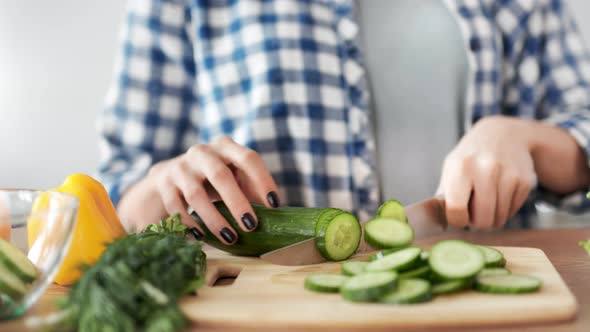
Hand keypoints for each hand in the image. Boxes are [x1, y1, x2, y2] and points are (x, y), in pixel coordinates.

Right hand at [119, 136, 279, 243]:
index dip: (263, 180)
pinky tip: (202, 237)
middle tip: (251, 226)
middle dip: (237, 202)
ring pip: (195, 194)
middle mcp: (202, 152)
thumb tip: (275, 215)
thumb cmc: (214, 179)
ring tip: (230, 238)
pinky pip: (176, 207)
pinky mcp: (164, 184)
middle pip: (220, 175)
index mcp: (225, 146)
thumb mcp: (234, 177)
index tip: (274, 204)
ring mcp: (180, 167)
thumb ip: (252, 189)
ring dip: (214, 219)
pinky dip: (190, 224)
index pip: (248, 158)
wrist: (171, 175)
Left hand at [436, 116, 536, 228]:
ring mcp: (508, 175)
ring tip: (486, 201)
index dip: (456, 219)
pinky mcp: (524, 181)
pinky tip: (499, 194)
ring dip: (491, 217)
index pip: (456, 210)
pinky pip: (512, 211)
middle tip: (473, 212)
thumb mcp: (451, 167)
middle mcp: (485, 170)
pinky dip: (505, 210)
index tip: (458, 216)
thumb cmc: (470, 156)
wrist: (502, 134)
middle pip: (482, 220)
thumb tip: (437, 219)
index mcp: (461, 168)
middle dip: (476, 222)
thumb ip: (444, 194)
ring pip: (499, 219)